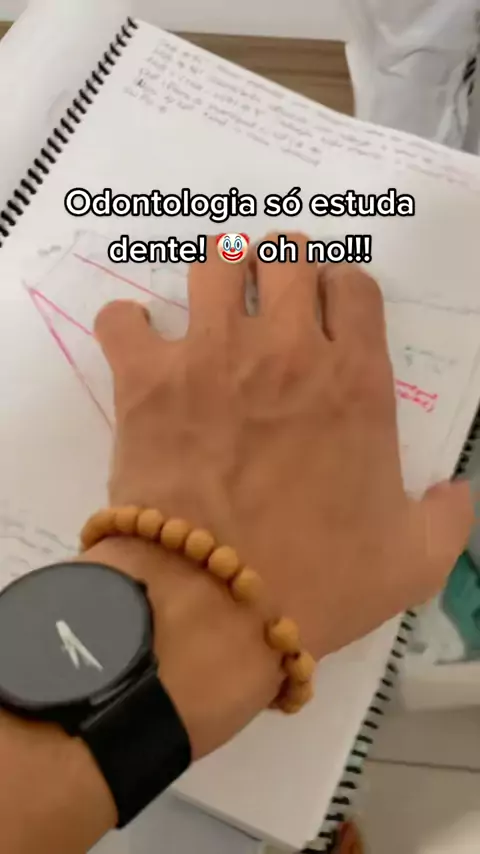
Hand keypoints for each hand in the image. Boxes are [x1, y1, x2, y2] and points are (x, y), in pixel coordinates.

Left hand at [95, 233, 472, 660]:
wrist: (216, 609)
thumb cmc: (319, 583)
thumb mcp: (413, 562)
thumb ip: (447, 518)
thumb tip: (456, 493)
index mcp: (355, 381)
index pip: (354, 285)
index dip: (342, 290)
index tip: (329, 314)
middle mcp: (286, 351)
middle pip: (285, 255)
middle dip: (282, 265)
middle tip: (271, 297)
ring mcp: (211, 358)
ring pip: (213, 262)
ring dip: (216, 275)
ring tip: (212, 308)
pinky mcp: (145, 381)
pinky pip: (122, 320)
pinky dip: (127, 327)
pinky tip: (138, 348)